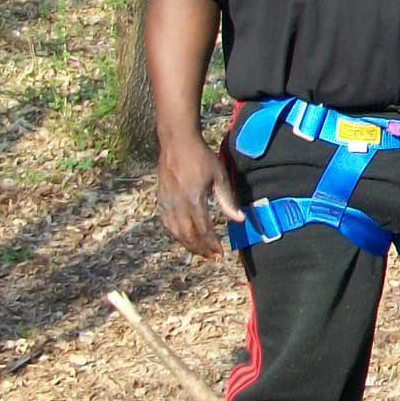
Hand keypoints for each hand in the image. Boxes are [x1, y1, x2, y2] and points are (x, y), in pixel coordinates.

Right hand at [155, 128, 241, 257]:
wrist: (177, 143)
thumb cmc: (201, 158)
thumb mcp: (219, 176)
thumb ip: (228, 200)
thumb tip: (239, 220)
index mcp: (193, 199)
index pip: (203, 228)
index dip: (211, 243)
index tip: (220, 253)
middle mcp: (177, 204)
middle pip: (188, 234)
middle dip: (201, 248)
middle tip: (212, 257)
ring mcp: (166, 202)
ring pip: (175, 231)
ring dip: (188, 244)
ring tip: (201, 251)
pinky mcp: (160, 199)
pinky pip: (167, 223)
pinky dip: (176, 233)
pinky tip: (184, 237)